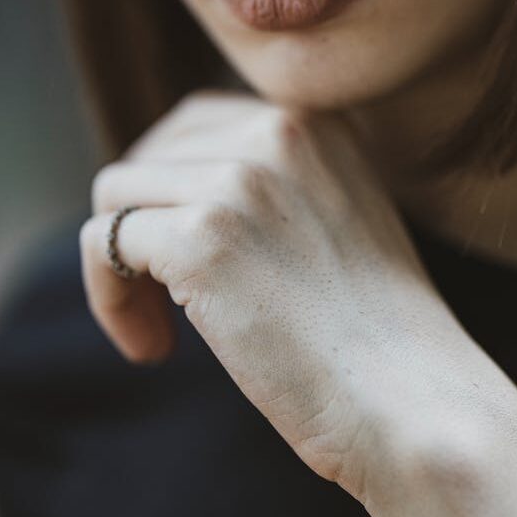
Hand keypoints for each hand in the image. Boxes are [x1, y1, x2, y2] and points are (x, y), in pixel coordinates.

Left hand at [79, 90, 474, 501]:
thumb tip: (183, 195)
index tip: (195, 259)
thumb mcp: (344, 215)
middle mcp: (278, 129)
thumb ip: (280, 184)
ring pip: (117, 194)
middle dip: (146, 226)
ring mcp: (238, 180)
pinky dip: (109, 299)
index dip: (179, 194)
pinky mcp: (200, 238)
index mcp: (317, 120)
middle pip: (152, 155)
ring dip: (122, 266)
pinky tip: (154, 351)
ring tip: (163, 334)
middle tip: (170, 301)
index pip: (201, 123)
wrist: (413, 396)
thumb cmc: (382, 334)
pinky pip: (102, 242)